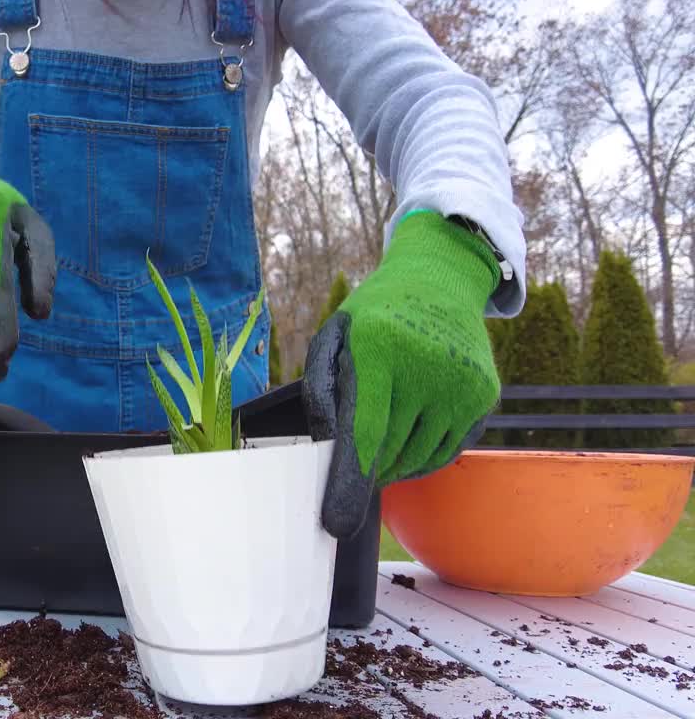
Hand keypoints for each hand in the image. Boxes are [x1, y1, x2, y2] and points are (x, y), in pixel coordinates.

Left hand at [303, 211, 502, 538]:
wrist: (439, 281)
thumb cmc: (374, 316)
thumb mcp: (334, 336)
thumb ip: (320, 389)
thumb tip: (327, 446)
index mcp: (381, 350)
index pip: (364, 432)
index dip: (349, 481)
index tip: (336, 523)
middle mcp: (428, 368)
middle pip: (387, 452)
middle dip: (363, 465)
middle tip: (351, 450)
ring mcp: (463, 384)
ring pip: (416, 459)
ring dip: (390, 462)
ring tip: (382, 429)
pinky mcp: (484, 396)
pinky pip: (443, 451)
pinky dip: (419, 455)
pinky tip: (408, 428)